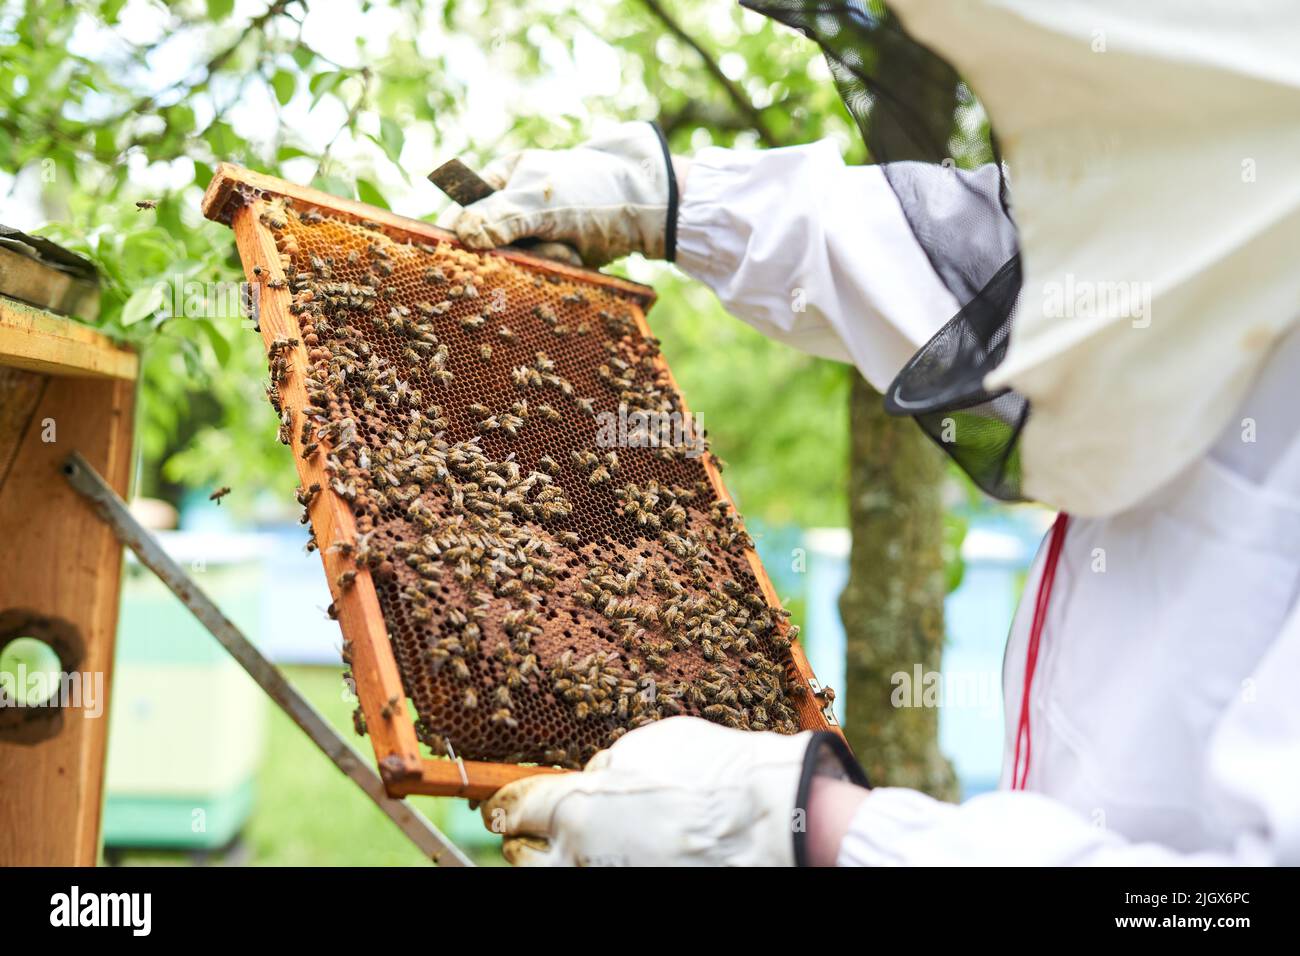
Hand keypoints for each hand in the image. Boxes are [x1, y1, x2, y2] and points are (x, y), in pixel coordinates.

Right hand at [443, 121, 677, 266]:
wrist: (647, 206)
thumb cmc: (591, 191)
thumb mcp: (542, 202)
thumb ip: (500, 217)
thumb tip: (461, 235)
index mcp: (501, 180)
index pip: (464, 214)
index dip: (465, 239)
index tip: (470, 259)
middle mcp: (513, 206)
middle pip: (491, 246)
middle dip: (516, 254)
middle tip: (546, 247)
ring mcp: (536, 233)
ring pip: (518, 264)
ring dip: (544, 262)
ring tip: (570, 250)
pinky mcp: (556, 256)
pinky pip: (543, 273)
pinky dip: (559, 270)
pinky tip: (577, 258)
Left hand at [481, 716, 865, 865]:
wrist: (772, 823)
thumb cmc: (715, 775)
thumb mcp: (650, 744)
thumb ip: (608, 763)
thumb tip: (596, 775)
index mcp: (575, 810)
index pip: (513, 811)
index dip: (505, 807)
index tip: (502, 808)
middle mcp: (580, 859)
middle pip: (522, 859)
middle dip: (528, 842)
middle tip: (540, 831)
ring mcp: (608, 884)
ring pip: (560, 878)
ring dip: (563, 863)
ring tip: (586, 849)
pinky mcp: (634, 897)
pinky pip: (603, 881)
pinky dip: (604, 870)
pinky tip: (627, 857)